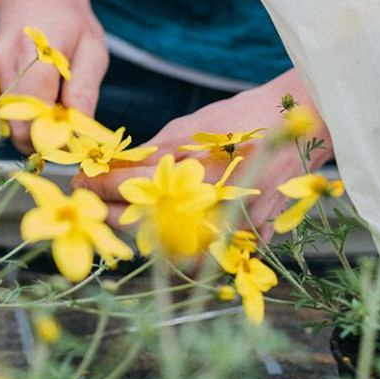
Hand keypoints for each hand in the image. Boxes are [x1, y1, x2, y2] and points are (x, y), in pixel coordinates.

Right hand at [0, 0, 107, 153]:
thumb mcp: (92, 51)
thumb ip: (83, 91)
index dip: (53, 136)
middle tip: (65, 129)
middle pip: (17, 123)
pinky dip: (18, 113)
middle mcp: (5, 60)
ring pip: (8, 121)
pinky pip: (0, 109)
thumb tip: (77, 133)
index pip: (36, 110)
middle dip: (42, 137)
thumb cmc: (70, 25)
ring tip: (52, 103)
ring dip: (30, 124)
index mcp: (37, 52)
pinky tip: (34, 94)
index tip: (72, 141)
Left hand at [74, 77, 333, 235]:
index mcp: (194, 174)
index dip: (97, 188)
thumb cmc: (241, 121)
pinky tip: (166, 236)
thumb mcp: (187, 128)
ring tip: (124, 222)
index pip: (131, 189)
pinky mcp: (252, 237)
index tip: (78, 183)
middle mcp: (213, 207)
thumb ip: (149, 153)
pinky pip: (210, 258)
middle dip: (112, 217)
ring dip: (145, 240)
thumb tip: (109, 167)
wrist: (301, 125)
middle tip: (90, 206)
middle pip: (147, 228)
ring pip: (177, 254)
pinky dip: (185, 252)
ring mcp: (235, 227)